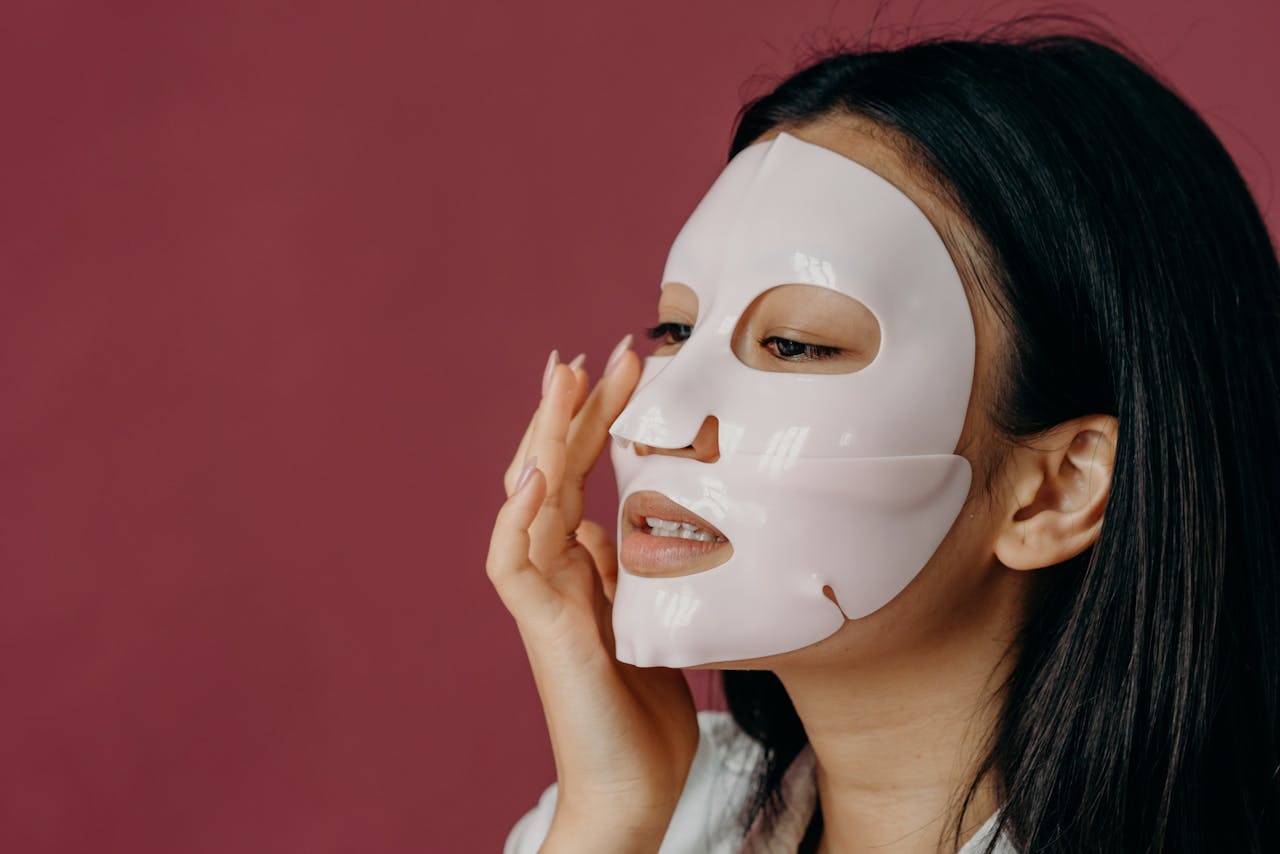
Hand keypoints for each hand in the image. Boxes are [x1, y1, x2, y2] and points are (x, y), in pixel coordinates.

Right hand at [487, 340, 698, 850]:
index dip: (596, 418)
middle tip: (600, 349)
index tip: (624, 366)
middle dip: (574, 407)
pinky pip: (513, 567)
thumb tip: (610, 521)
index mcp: (580, 565)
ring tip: (562, 377)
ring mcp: (543, 598)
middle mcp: (554, 571)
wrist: (630, 791)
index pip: (581, 472)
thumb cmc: (640, 712)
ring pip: (528, 501)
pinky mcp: (541, 632)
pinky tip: (535, 474)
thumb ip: (621, 569)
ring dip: (544, 437)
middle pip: (553, 471)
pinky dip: (518, 518)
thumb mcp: (644, 618)